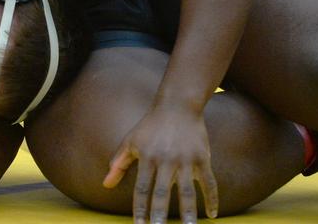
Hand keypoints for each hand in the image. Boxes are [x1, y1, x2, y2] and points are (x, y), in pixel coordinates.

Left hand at [103, 104, 217, 223]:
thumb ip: (118, 163)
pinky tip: (211, 214)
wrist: (178, 105)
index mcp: (147, 157)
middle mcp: (166, 160)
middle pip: (162, 193)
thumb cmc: (150, 125)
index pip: (142, 189)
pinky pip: (209, 182)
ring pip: (187, 191)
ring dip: (189, 212)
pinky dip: (212, 198)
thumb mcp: (131, 141)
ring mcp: (186, 159)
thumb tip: (105, 185)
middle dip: (160, 215)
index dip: (140, 209)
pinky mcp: (203, 157)